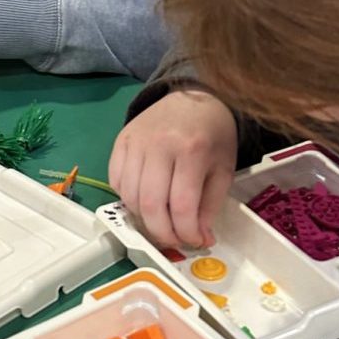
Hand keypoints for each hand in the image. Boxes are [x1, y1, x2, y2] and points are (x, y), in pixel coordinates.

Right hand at [108, 89, 238, 250]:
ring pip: (129, 196)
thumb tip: (199, 238)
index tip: (195, 241)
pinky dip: (127, 198)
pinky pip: (116, 180)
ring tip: (160, 221)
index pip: (182, 205)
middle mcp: (160, 144)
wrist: (195, 97)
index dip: (186, 232)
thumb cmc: (213, 134)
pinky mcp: (121, 140)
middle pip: (151, 204)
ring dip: (143, 219)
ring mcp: (136, 141)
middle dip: (161, 233)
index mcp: (192, 150)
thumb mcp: (223, 169)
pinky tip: (144, 200)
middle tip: (173, 240)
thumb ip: (210, 206)